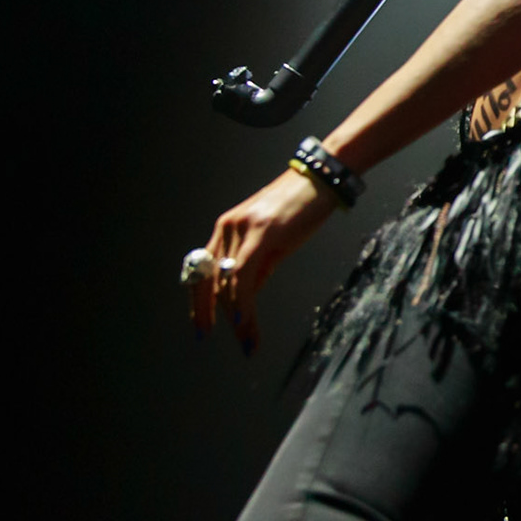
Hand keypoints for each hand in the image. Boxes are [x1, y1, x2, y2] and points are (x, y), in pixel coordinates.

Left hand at [189, 168, 336, 352]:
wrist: (322, 179)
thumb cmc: (301, 208)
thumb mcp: (274, 241)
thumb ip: (258, 267)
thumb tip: (246, 297)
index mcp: (225, 229)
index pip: (201, 272)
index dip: (199, 302)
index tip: (203, 327)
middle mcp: (226, 228)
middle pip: (208, 280)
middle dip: (210, 315)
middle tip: (218, 340)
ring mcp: (242, 229)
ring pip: (226, 283)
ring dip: (235, 317)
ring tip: (245, 340)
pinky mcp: (261, 233)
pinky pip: (243, 276)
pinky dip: (242, 302)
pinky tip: (243, 321)